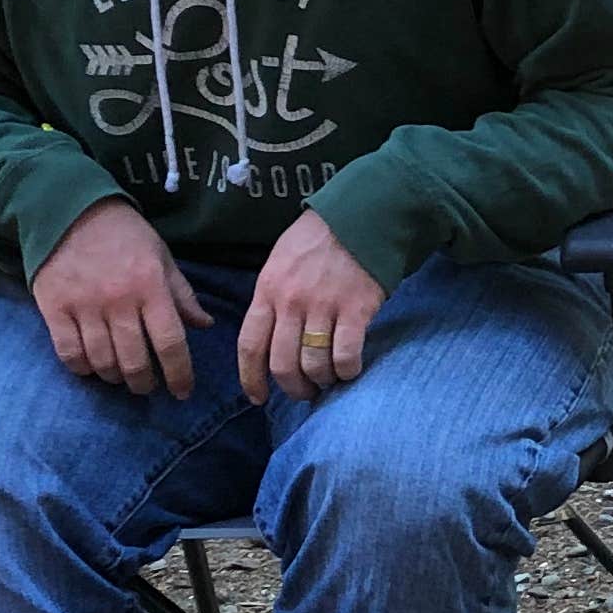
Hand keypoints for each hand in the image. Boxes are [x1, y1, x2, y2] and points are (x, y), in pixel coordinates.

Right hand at [30, 200, 213, 396]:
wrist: (69, 210)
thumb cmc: (124, 234)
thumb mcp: (161, 258)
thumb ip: (182, 295)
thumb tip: (206, 325)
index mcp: (151, 287)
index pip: (170, 343)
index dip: (180, 374)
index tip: (182, 392)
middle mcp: (119, 300)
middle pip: (135, 361)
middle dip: (145, 383)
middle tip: (147, 385)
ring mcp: (84, 306)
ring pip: (102, 362)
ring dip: (115, 377)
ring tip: (121, 375)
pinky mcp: (54, 309)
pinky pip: (69, 354)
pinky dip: (83, 368)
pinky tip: (91, 365)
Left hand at [236, 211, 385, 402]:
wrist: (362, 215)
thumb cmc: (320, 238)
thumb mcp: (280, 261)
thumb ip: (272, 297)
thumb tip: (270, 335)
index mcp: (268, 289)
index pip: (250, 345)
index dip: (251, 378)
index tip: (258, 397)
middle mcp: (291, 301)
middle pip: (282, 363)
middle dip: (292, 387)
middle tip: (304, 391)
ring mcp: (323, 306)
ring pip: (313, 364)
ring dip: (321, 381)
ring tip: (329, 380)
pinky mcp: (356, 309)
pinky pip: (345, 355)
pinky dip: (347, 370)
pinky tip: (350, 369)